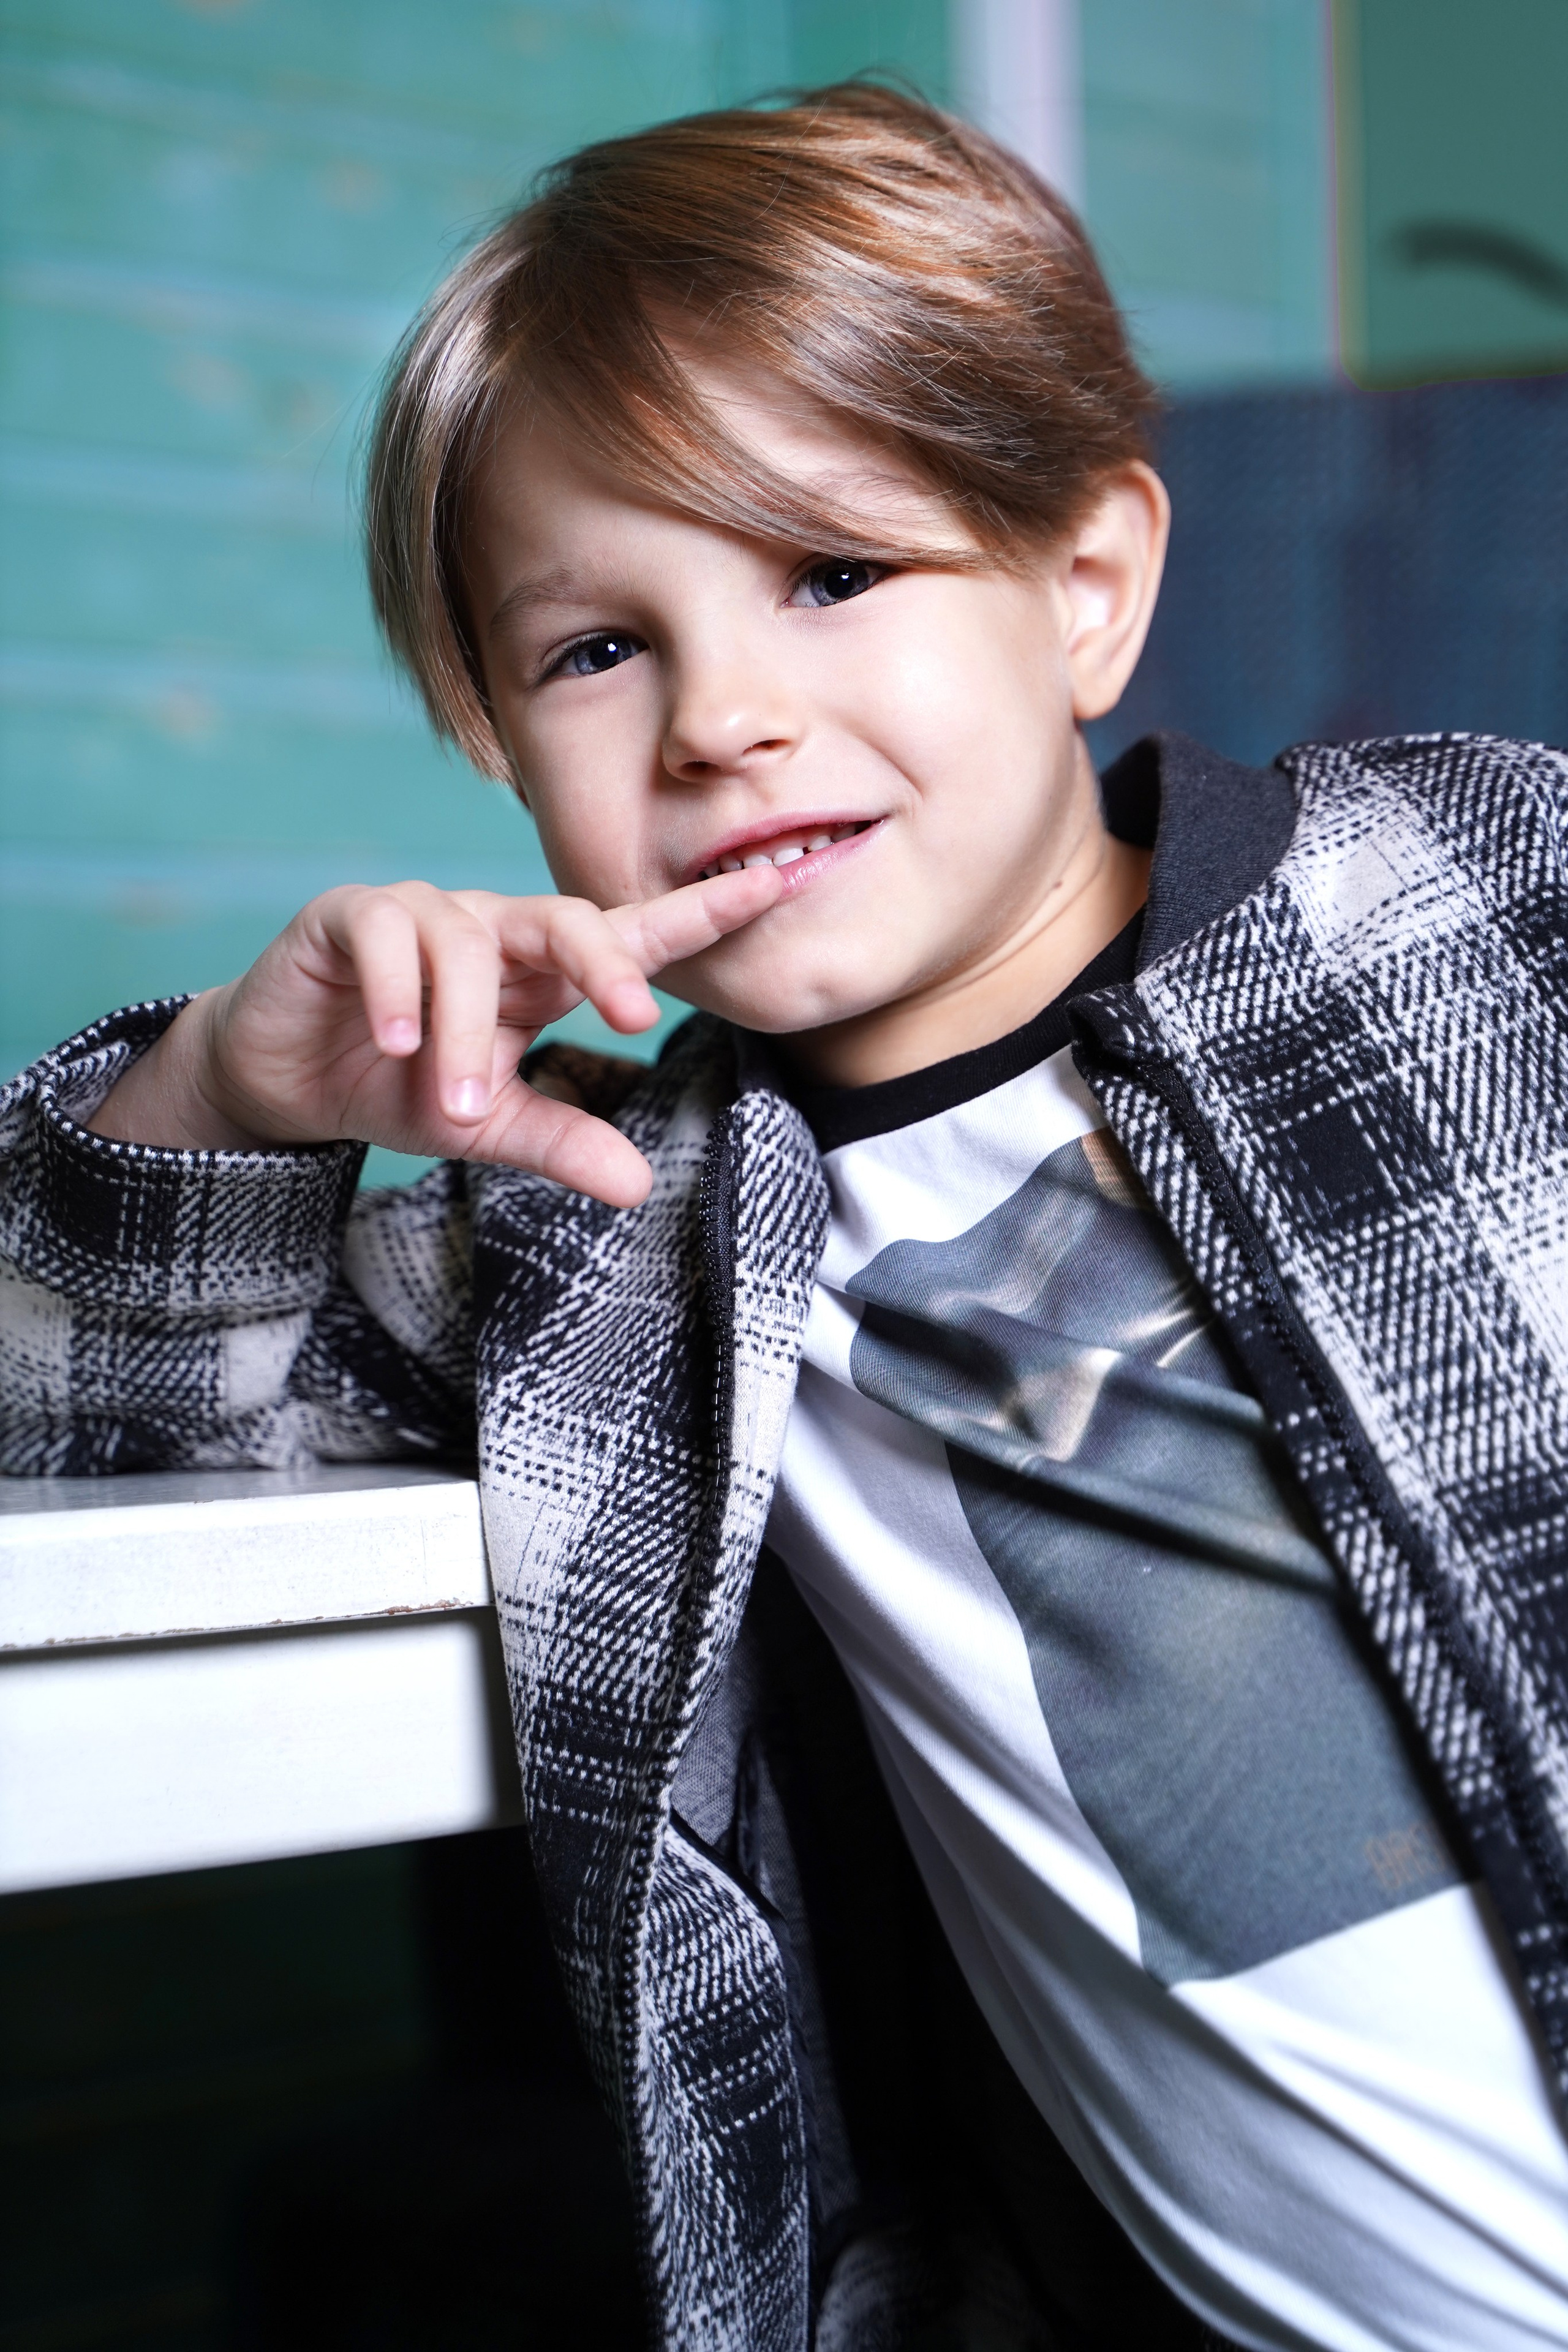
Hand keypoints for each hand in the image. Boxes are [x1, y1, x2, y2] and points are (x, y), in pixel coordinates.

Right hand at [87, 870, 782, 1205]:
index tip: (773, 887)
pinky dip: (397, 992)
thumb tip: (638, 1186)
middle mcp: (492, 929)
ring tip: (458, 1104)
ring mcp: (422, 915)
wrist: (284, 1081)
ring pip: (467, 945)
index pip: (629, 936)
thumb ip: (559, 1143)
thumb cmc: (399, 1086)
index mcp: (541, 973)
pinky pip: (388, 932)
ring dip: (466, 1031)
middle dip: (606, 961)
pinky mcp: (351, 917)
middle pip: (567, 918)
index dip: (699, 914)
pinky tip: (393, 1044)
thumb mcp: (486, 1127)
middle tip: (634, 1016)